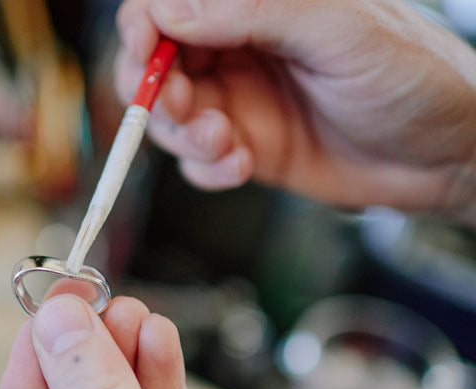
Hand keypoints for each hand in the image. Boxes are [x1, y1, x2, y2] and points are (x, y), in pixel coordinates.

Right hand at [115, 0, 475, 220]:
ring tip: (225, 141)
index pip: (172, 4)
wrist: (445, 156)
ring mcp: (239, 102)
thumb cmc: (412, 78)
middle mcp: (239, 50)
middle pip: (156, 64)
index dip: (146, 25)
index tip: (145, 51)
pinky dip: (206, 169)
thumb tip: (171, 9)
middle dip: (155, 90)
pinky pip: (196, 162)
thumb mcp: (340, 31)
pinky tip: (241, 166)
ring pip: (167, 117)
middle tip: (182, 107)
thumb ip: (255, 11)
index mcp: (259, 6)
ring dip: (182, 135)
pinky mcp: (245, 149)